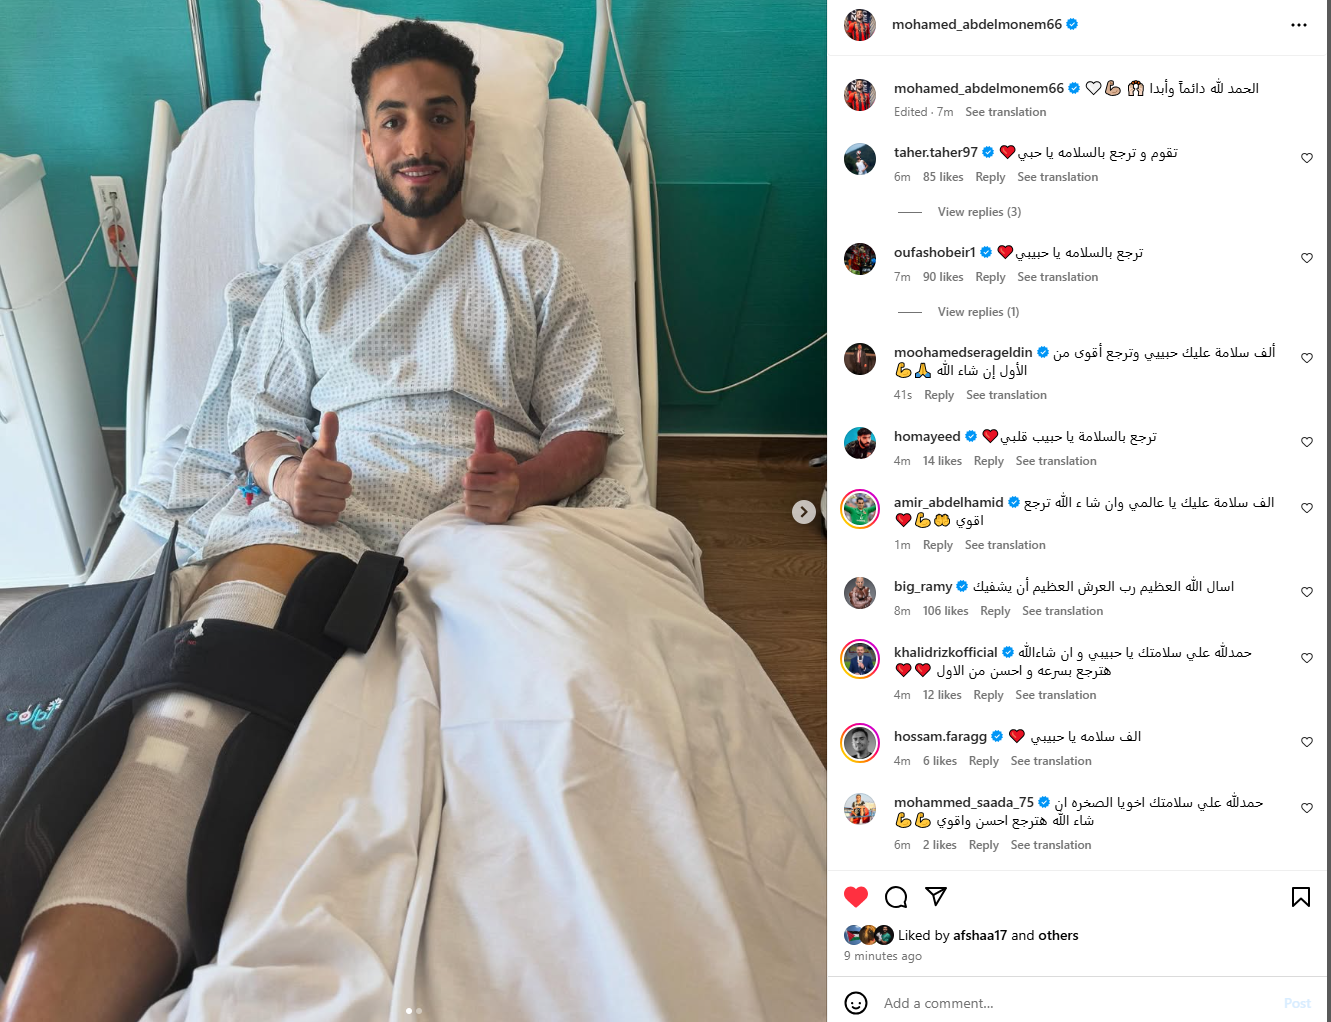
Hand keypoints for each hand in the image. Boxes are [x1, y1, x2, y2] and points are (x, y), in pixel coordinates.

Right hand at [278, 411, 352, 524]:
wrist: (290, 487)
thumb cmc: (314, 468)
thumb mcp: (321, 450)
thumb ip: (329, 433)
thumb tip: (332, 413)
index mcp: (311, 465)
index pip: (347, 474)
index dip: (343, 473)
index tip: (331, 472)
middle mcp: (304, 483)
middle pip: (346, 491)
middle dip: (341, 488)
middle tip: (328, 484)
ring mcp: (303, 501)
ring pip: (340, 505)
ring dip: (336, 501)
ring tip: (324, 494)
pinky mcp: (305, 516)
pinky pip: (333, 517)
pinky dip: (330, 513)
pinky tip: (320, 505)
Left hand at [463, 409, 519, 523]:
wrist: (519, 493)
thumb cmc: (497, 470)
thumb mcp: (492, 451)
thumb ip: (485, 433)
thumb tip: (482, 412)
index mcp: (506, 464)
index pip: (472, 463)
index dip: (473, 464)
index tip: (481, 467)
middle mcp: (507, 484)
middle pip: (467, 481)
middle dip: (470, 481)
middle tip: (481, 481)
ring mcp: (504, 502)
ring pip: (467, 497)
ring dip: (471, 495)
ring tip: (483, 493)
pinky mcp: (498, 517)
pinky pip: (470, 511)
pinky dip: (473, 508)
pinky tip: (484, 504)